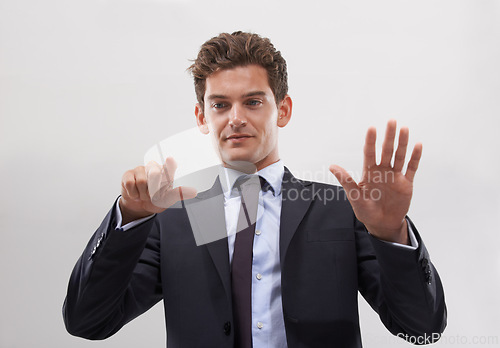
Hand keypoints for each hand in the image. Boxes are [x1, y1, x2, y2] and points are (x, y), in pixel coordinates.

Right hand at [120, 157, 196, 224]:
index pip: (168, 167)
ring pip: (141, 182)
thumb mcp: (167, 199)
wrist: (138, 207)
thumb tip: (193, 192)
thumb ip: (178, 194)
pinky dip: (133, 193)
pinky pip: (130, 183)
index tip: (170, 160)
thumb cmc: (154, 200)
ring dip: (142, 194)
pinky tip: (135, 193)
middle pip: (154, 174)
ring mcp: (140, 170)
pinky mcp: (128, 174)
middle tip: (152, 196)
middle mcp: (153, 168)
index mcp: (165, 173)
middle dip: (153, 190)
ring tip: (144, 195)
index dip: (169, 164)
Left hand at [329, 120, 421, 243]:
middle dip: (388, 136)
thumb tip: (332, 166)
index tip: (372, 128)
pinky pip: (411, 168)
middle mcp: (382, 170)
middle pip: (386, 150)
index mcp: (369, 172)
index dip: (371, 141)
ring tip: (404, 129)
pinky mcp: (406, 183)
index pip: (370, 153)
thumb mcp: (355, 196)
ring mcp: (395, 176)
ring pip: (399, 156)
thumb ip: (346, 180)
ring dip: (402, 143)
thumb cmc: (365, 211)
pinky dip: (414, 157)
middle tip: (391, 121)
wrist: (382, 224)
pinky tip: (417, 145)